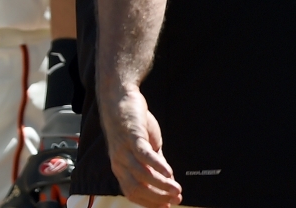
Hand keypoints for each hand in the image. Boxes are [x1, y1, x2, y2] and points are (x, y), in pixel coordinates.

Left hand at [101, 86, 181, 207]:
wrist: (119, 97)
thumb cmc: (131, 122)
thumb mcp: (144, 146)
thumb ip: (154, 162)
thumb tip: (168, 179)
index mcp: (121, 167)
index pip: (133, 193)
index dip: (151, 203)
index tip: (168, 207)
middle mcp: (119, 162)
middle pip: (137, 189)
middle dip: (158, 197)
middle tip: (176, 198)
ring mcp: (124, 150)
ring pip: (141, 175)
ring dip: (161, 185)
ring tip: (177, 188)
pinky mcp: (131, 136)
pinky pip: (143, 155)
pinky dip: (157, 166)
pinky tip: (169, 172)